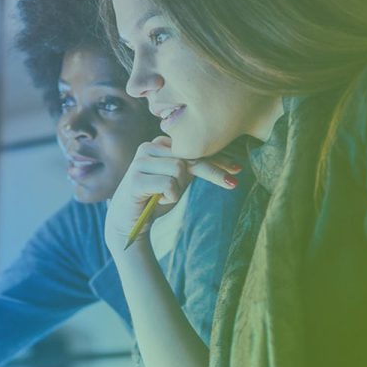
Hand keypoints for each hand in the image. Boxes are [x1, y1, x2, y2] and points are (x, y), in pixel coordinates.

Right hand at [104, 137, 241, 254]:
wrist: (129, 222)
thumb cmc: (156, 199)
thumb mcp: (179, 180)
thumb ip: (193, 167)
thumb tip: (229, 162)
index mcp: (158, 145)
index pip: (192, 147)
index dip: (216, 158)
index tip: (237, 169)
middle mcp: (147, 148)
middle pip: (189, 156)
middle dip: (210, 172)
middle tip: (232, 183)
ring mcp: (139, 163)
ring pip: (179, 169)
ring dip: (179, 189)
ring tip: (167, 196)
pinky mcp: (134, 180)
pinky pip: (168, 184)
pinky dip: (170, 197)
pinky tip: (158, 200)